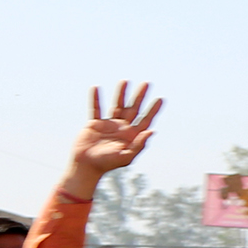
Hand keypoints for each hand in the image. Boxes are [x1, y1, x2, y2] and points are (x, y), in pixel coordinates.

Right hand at [63, 82, 162, 199]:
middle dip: (140, 96)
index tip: (161, 99)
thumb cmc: (107, 164)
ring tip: (125, 81)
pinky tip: (96, 88)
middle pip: (134, 108)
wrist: (86, 166)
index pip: (146, 119)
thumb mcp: (126, 156)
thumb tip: (151, 131)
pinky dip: (95, 99)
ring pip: (117, 105)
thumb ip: (139, 145)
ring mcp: (109, 125)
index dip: (154, 110)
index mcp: (132, 135)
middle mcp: (122, 128)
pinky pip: (95, 109)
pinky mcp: (94, 124)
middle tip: (147, 83)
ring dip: (121, 93)